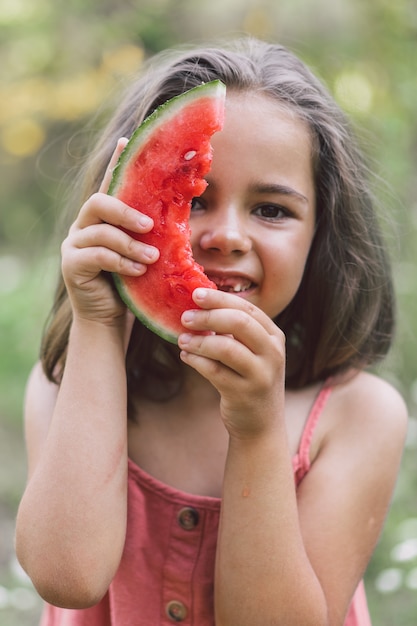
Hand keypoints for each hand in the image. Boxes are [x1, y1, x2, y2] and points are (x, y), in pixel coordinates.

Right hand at [61, 138, 159, 326]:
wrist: (110, 317)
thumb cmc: (132, 283)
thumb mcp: (145, 253)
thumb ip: (153, 234)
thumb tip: (183, 208)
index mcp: (104, 218)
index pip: (110, 185)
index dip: (116, 163)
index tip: (127, 141)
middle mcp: (85, 225)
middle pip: (99, 202)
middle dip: (126, 212)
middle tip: (149, 225)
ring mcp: (74, 244)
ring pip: (101, 232)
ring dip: (130, 244)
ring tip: (152, 258)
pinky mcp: (72, 264)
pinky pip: (96, 256)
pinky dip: (121, 262)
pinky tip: (138, 271)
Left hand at [178, 288, 285, 437]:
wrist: (261, 424)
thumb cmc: (249, 379)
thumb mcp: (251, 352)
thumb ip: (234, 330)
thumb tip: (198, 304)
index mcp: (273, 336)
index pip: (247, 308)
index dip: (220, 299)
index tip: (196, 294)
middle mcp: (272, 353)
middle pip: (239, 322)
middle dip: (208, 316)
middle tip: (185, 317)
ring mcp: (260, 375)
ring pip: (226, 347)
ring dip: (199, 341)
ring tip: (182, 340)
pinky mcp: (243, 394)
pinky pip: (214, 371)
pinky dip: (196, 361)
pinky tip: (185, 356)